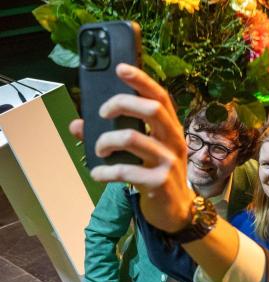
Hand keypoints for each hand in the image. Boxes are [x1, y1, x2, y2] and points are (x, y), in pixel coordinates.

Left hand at [70, 64, 193, 232]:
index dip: (141, 81)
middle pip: (151, 110)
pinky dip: (105, 171)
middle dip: (120, 104)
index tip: (121, 68)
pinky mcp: (160, 182)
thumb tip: (77, 125)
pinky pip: (126, 170)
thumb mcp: (140, 153)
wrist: (176, 211)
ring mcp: (169, 161)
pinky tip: (98, 173)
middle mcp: (174, 141)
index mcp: (171, 129)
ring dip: (105, 142)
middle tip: (102, 114)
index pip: (160, 97)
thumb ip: (111, 136)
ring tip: (98, 150)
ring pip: (132, 138)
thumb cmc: (155, 175)